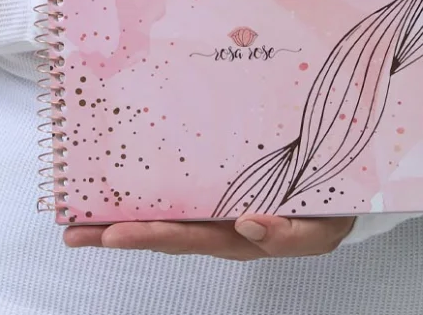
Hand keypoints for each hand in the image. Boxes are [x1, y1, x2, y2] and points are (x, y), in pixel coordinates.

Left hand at [64, 215, 354, 260]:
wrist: (346, 190)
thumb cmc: (331, 210)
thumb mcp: (322, 230)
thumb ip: (288, 235)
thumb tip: (247, 222)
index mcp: (241, 236)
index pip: (189, 238)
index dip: (152, 236)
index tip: (114, 234)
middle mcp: (220, 225)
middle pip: (164, 232)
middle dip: (119, 234)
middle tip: (77, 233)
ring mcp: (216, 206)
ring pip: (165, 215)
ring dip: (121, 218)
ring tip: (78, 220)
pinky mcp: (217, 184)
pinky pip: (178, 190)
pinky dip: (145, 191)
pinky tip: (113, 188)